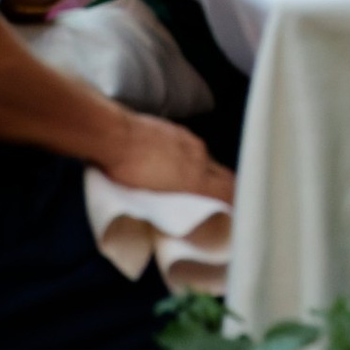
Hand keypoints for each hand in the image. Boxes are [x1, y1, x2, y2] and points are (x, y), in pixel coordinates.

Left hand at [98, 109, 234, 204]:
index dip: (235, 202)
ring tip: (196, 182)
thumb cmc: (125, 171)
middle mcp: (199, 158)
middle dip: (226, 187)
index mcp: (195, 180)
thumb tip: (173, 218)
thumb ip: (169, 208)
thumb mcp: (149, 202)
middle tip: (223, 199)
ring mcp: (188, 141)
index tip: (236, 211)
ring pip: (206, 160)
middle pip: (223, 174)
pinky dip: (191, 158)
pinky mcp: (176, 130)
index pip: (227, 191)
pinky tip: (176, 162)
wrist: (113, 136)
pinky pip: (192, 147)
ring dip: (207, 172)